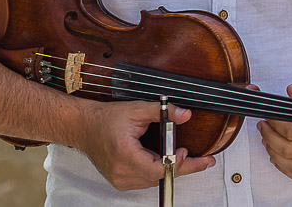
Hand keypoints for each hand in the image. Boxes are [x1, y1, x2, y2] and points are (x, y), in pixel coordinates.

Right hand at [79, 101, 213, 190]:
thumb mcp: (137, 109)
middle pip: (160, 177)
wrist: (85, 128)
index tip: (187, 151)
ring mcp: (120, 179)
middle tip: (206, 161)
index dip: (175, 163)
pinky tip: (171, 162)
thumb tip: (186, 114)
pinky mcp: (121, 181)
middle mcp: (121, 171)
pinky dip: (160, 171)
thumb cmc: (108, 119)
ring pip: (155, 180)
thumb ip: (164, 111)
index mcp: (124, 154)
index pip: (156, 169)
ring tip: (193, 160)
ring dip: (173, 170)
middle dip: (185, 168)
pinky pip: (147, 180)